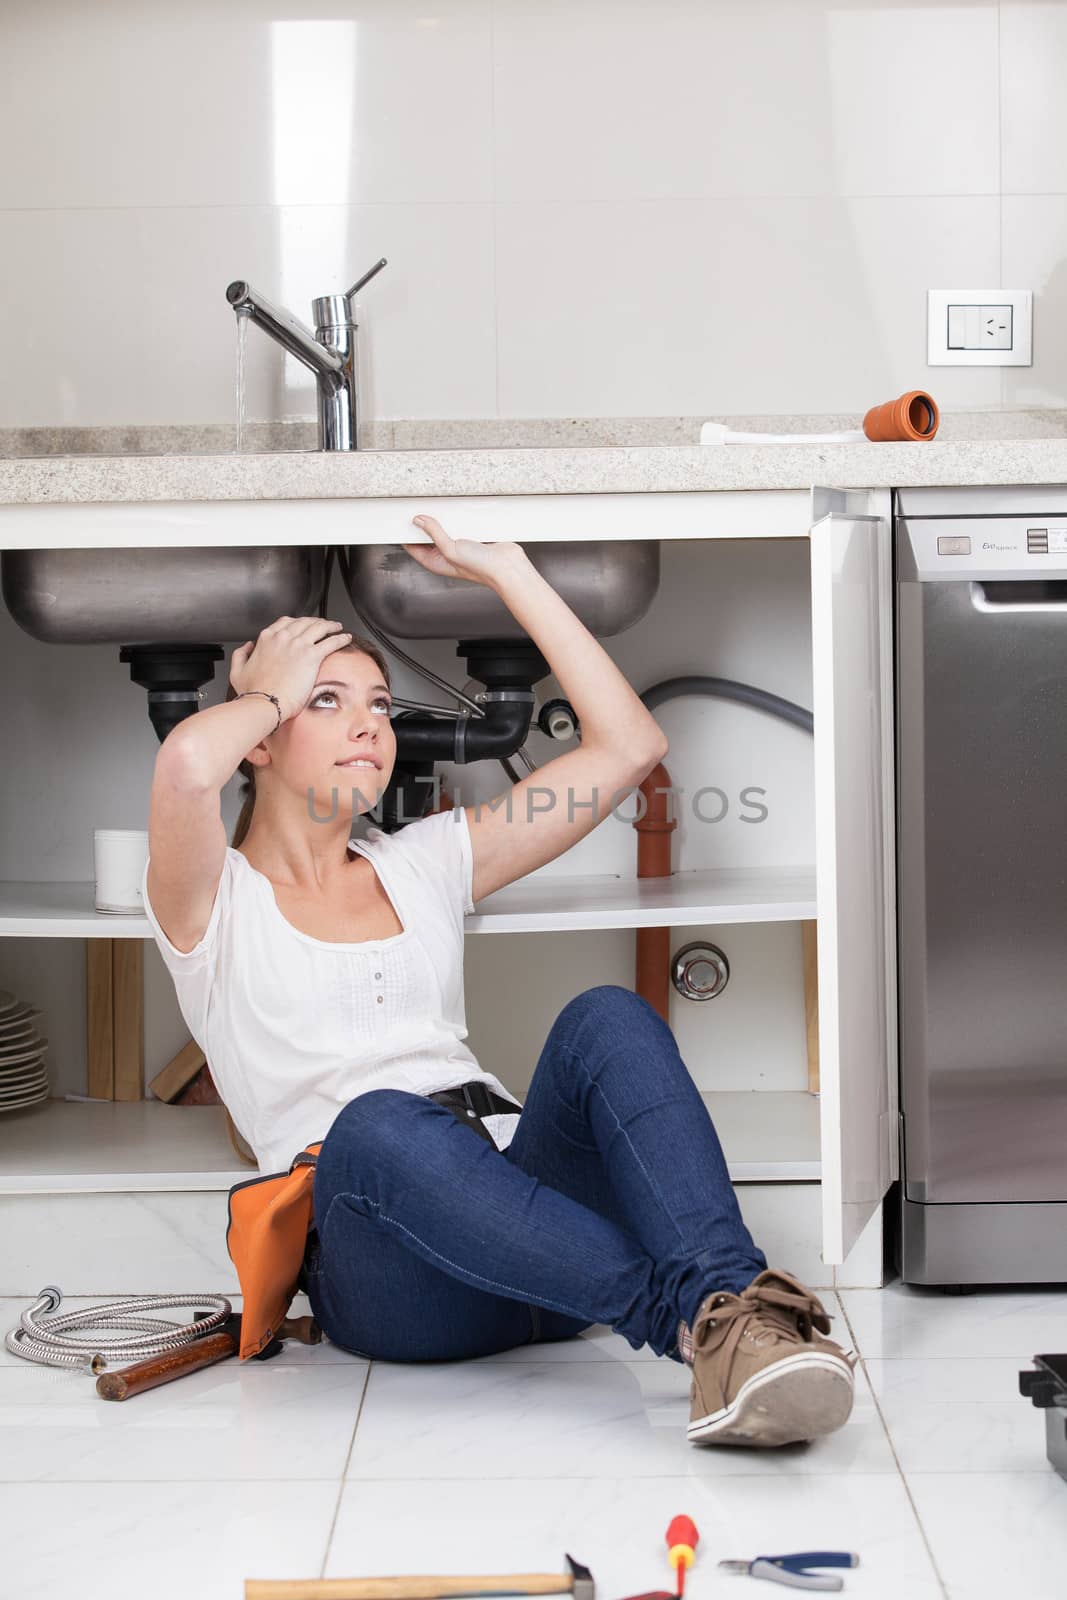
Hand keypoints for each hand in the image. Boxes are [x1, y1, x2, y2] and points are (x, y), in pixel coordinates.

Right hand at [229, 616, 352, 724]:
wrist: (264, 704)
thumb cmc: (253, 693)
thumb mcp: (237, 671)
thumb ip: (241, 655)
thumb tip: (247, 646)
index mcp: (267, 639)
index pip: (286, 622)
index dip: (297, 622)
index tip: (303, 625)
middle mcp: (283, 637)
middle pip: (305, 622)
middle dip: (316, 621)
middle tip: (324, 625)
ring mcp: (298, 645)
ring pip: (319, 627)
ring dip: (330, 626)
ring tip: (337, 628)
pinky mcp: (311, 656)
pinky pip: (331, 641)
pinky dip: (340, 637)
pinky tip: (345, 638)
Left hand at [402, 514, 527, 588]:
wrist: (507, 566)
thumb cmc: (481, 568)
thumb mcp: (451, 550)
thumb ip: (435, 533)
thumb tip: (419, 521)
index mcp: (435, 562)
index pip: (413, 546)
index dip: (405, 533)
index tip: (400, 518)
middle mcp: (445, 554)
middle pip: (427, 536)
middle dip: (421, 523)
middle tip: (415, 506)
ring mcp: (459, 545)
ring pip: (443, 528)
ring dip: (440, 518)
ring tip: (433, 504)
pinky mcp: (471, 537)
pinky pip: (459, 524)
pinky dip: (456, 516)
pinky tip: (454, 508)